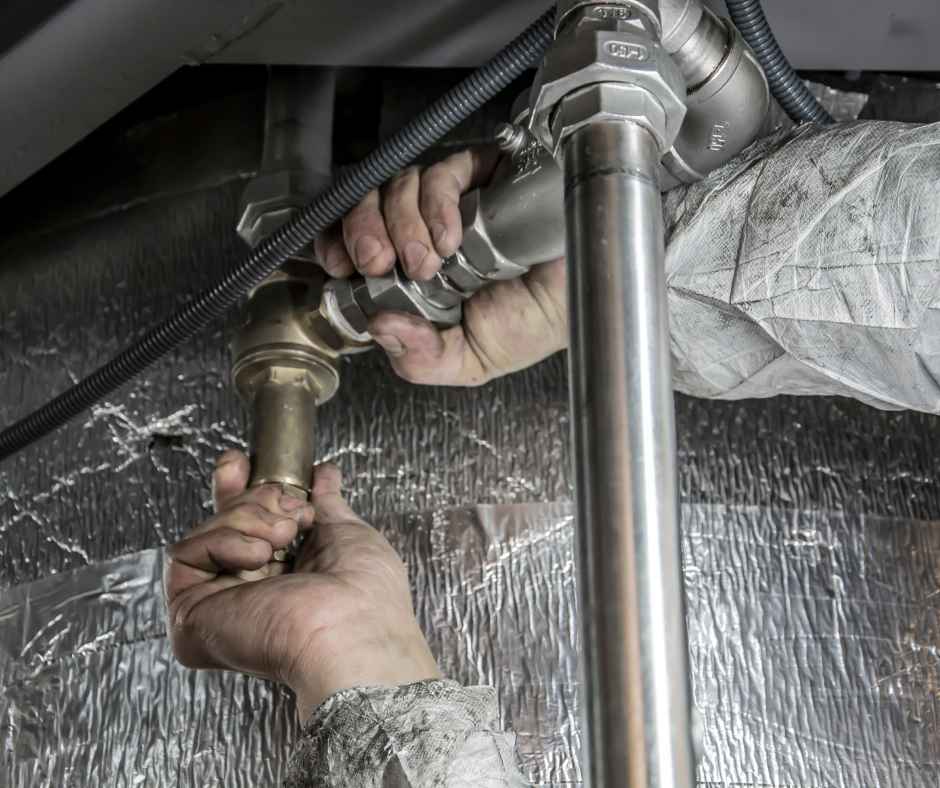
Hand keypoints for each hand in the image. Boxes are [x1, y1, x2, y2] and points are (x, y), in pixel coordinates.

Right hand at [164, 450, 439, 719]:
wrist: (351, 628)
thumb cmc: (365, 595)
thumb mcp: (348, 533)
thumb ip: (327, 504)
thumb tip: (324, 474)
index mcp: (284, 577)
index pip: (247, 525)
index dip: (241, 489)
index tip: (244, 462)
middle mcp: (248, 592)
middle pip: (223, 522)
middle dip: (252, 498)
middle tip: (287, 510)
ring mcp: (218, 604)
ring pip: (208, 531)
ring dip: (250, 519)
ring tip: (283, 538)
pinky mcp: (191, 614)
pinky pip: (186, 554)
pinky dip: (224, 541)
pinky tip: (258, 556)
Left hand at [316, 147, 568, 385]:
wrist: (592, 295)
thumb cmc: (539, 322)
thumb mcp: (471, 360)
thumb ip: (422, 358)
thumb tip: (380, 328)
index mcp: (415, 274)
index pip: (359, 244)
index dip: (338, 244)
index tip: (338, 265)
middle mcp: (427, 232)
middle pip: (367, 206)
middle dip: (361, 232)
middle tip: (378, 262)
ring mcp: (453, 202)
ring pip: (398, 186)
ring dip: (402, 223)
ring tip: (428, 261)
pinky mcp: (482, 175)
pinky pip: (442, 172)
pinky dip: (437, 204)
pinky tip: (453, 235)